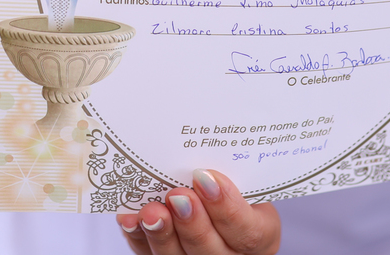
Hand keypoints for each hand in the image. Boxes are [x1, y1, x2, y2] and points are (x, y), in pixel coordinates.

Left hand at [116, 169, 279, 254]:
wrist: (217, 194)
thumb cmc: (236, 179)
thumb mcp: (246, 173)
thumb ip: (232, 167)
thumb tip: (208, 144)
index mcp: (259, 235)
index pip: (248, 232)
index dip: (227, 208)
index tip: (206, 178)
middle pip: (212, 252)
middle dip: (193, 224)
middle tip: (178, 196)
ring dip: (162, 234)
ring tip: (151, 210)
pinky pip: (149, 254)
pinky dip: (138, 236)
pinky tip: (130, 218)